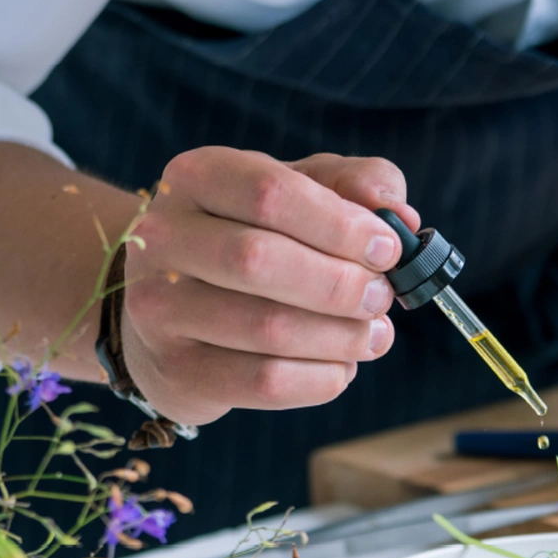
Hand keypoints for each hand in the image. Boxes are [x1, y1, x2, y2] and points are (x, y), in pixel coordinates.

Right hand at [122, 148, 419, 423]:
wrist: (175, 302)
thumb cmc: (254, 233)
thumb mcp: (303, 189)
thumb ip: (356, 183)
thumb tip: (398, 214)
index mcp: (197, 176)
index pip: (269, 192)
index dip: (341, 224)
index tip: (387, 249)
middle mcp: (163, 238)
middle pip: (259, 260)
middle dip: (340, 284)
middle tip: (382, 297)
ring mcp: (158, 309)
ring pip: (266, 327)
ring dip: (340, 336)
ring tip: (373, 335)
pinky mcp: (177, 371)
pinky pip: (263, 381)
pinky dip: (321, 378)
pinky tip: (341, 365)